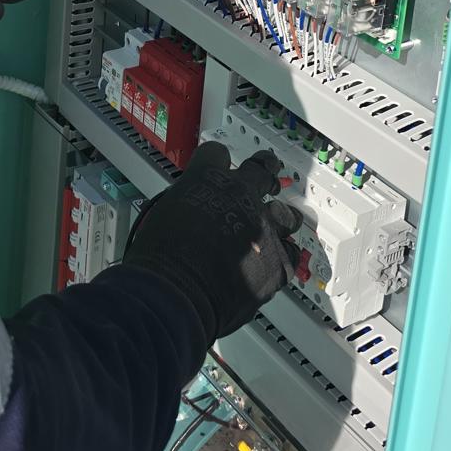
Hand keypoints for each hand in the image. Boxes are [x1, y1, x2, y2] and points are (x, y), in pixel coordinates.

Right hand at [123, 142, 301, 343]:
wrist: (175, 297)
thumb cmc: (159, 262)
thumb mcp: (163, 215)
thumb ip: (188, 207)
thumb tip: (195, 216)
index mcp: (205, 179)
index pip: (217, 154)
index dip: (217, 162)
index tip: (219, 166)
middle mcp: (239, 195)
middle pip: (261, 170)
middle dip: (263, 171)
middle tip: (265, 175)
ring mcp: (262, 226)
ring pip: (285, 213)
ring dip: (279, 218)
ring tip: (277, 223)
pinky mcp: (277, 259)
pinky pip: (291, 252)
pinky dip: (283, 256)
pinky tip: (276, 259)